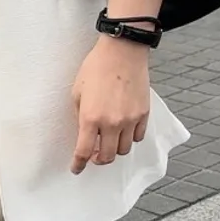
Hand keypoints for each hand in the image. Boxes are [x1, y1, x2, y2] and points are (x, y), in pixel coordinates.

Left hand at [71, 36, 150, 174]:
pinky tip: (123, 131)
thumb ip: (80, 115)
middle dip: (98, 160)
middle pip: (107, 157)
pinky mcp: (144, 114)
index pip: (84, 151)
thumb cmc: (96, 68)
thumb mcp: (77, 92)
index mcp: (91, 118)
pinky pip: (138, 137)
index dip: (78, 164)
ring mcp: (130, 119)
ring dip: (114, 149)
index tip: (76, 169)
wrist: (122, 51)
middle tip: (93, 155)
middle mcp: (111, 123)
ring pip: (124, 149)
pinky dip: (130, 138)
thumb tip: (82, 132)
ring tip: (108, 141)